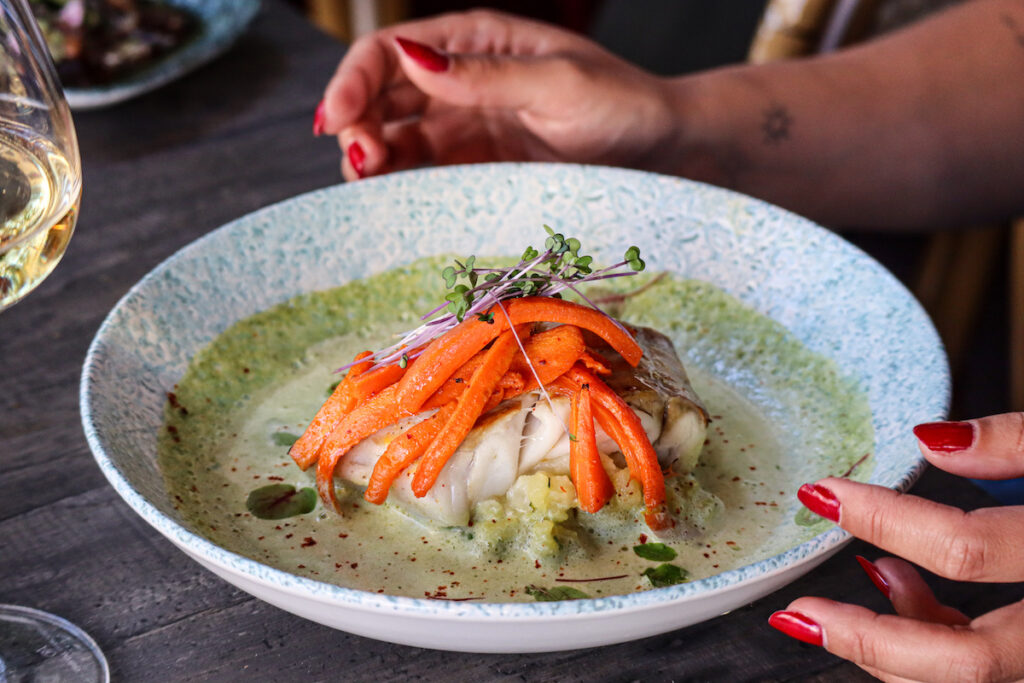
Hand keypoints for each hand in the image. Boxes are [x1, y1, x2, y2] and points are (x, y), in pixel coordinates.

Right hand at [316, 10, 686, 180]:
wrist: (660, 152)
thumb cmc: (621, 105)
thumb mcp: (558, 84)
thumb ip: (486, 77)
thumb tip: (411, 58)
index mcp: (475, 42)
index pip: (390, 51)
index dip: (353, 80)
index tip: (336, 118)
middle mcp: (460, 81)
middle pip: (380, 96)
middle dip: (355, 123)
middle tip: (359, 162)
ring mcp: (465, 127)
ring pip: (393, 137)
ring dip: (370, 157)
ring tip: (368, 183)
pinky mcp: (474, 169)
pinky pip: (422, 173)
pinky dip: (397, 185)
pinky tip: (388, 198)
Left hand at [770, 413, 1023, 681]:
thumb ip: (1022, 443)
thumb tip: (932, 441)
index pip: (969, 551)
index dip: (885, 519)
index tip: (821, 492)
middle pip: (967, 664)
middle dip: (865, 639)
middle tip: (798, 610)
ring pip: (970, 680)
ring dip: (896, 645)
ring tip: (864, 583)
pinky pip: (988, 671)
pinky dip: (932, 638)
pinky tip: (906, 593)